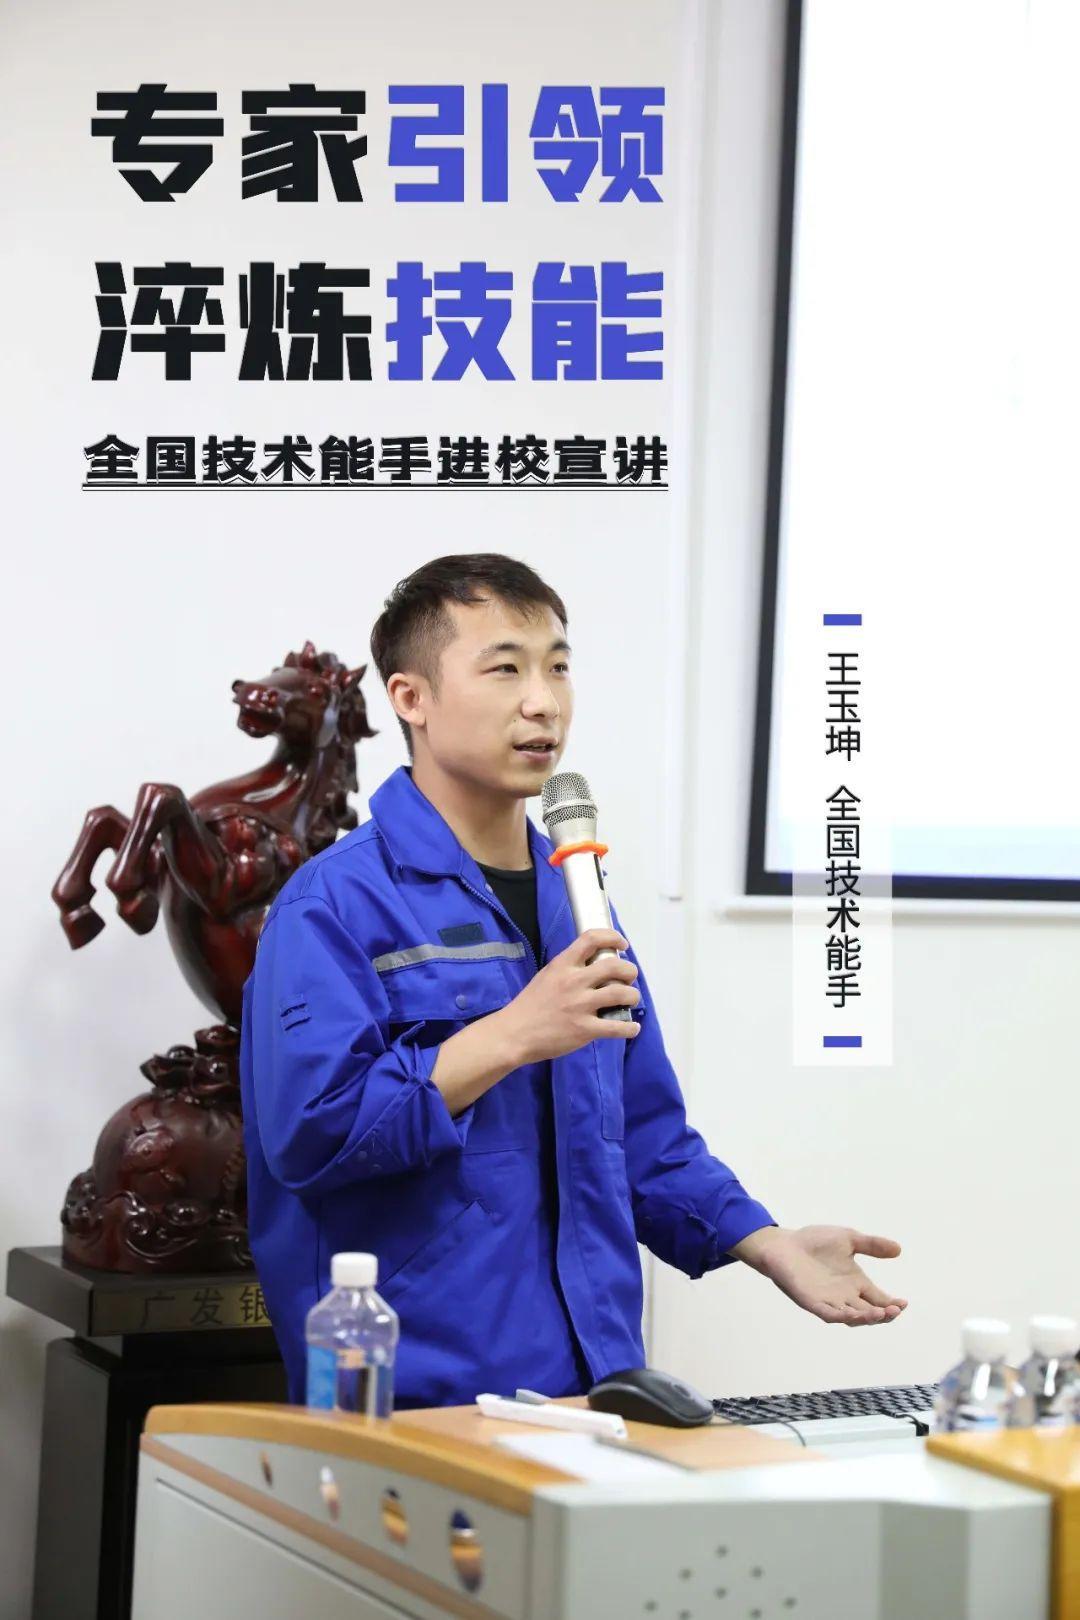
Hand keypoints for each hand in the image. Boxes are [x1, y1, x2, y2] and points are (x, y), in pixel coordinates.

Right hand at [496, 929, 640, 1062]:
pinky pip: (617, 1027)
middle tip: (630, 977)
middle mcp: (574, 981)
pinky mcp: (585, 1030)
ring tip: (631, 999)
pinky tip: (632, 1028)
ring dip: (633, 996)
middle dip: (630, 971)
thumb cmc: (530, 1005)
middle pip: (615, 966)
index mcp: (563, 965)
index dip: (613, 938)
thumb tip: (594, 965)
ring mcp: (580, 1006)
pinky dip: (630, 1027)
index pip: (591, 939)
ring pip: (621, 994)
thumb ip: (568, 969)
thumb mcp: (547, 976)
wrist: (514, 1034)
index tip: (622, 945)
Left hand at [730, 1224, 907, 1325]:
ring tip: (881, 1314)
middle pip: (870, 1313)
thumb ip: (871, 1245)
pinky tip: (853, 1314)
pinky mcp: (812, 1302)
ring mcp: (829, 1301)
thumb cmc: (814, 1242)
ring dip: (867, 1318)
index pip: (880, 1300)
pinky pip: (829, 1314)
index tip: (904, 1302)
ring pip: (852, 1317)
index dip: (893, 1304)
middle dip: (884, 1314)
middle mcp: (845, 1296)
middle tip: (895, 1309)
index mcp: (856, 1283)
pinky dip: (842, 1316)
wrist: (783, 1244)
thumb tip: (898, 1249)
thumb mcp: (848, 1239)